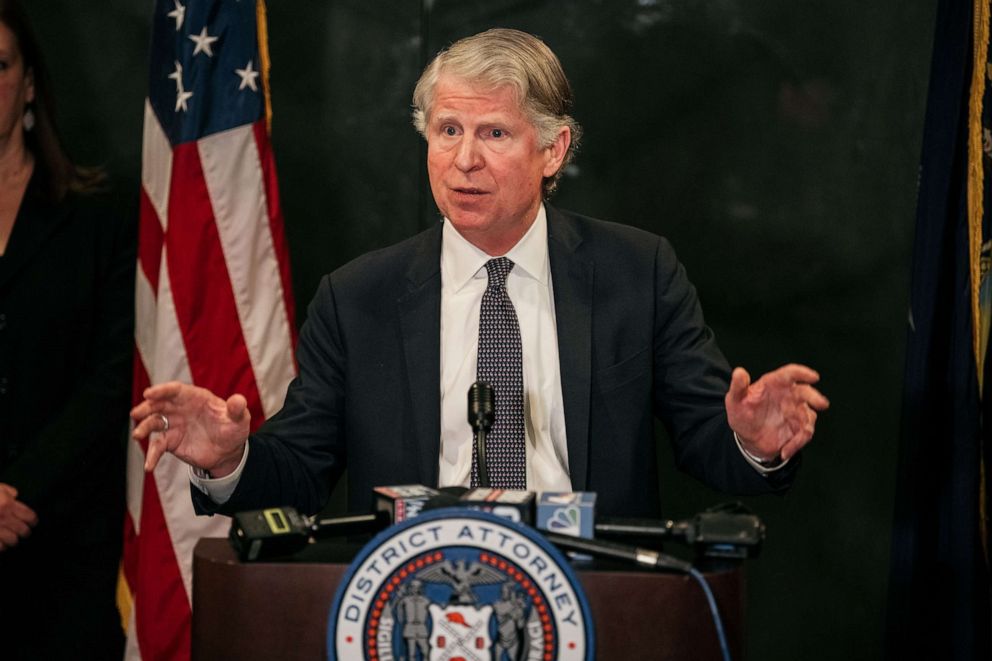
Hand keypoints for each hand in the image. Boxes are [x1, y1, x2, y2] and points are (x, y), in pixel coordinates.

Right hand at [0, 483, 37, 550]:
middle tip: (24, 532)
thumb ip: (7, 491)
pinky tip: (1, 544)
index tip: (33, 522)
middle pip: (23, 530)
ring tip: (12, 539)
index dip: (32, 520)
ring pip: (13, 540)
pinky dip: (1, 547)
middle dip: (24, 531)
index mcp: (7, 504)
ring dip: (13, 540)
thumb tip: (15, 495)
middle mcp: (3, 518)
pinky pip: (0, 547)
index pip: (28, 515)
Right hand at [130, 381, 250, 476]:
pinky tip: (148, 466)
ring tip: (137, 435)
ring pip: (153, 422)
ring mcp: (174, 424)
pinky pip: (158, 446)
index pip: (176, 390)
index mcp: (196, 398)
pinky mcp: (171, 441)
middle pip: (159, 404)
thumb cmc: (233, 429)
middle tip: (136, 413)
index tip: (149, 394)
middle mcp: (181, 408)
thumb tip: (238, 400)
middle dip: (147, 407)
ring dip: (144, 427)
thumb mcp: (239, 420)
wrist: (228, 452)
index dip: (162, 390)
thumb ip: (237, 410)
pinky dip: (152, 455)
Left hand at [725, 364, 829, 462]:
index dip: (802, 373)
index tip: (813, 377)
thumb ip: (738, 386)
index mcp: (774, 384)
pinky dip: (796, 444)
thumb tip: (739, 372)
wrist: (747, 438)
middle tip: (821, 403)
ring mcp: (796, 411)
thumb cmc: (742, 413)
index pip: (790, 374)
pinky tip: (784, 452)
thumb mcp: (734, 400)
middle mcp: (788, 395)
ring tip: (790, 445)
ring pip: (808, 416)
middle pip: (805, 392)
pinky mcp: (799, 427)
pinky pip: (804, 434)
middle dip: (814, 397)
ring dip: (804, 429)